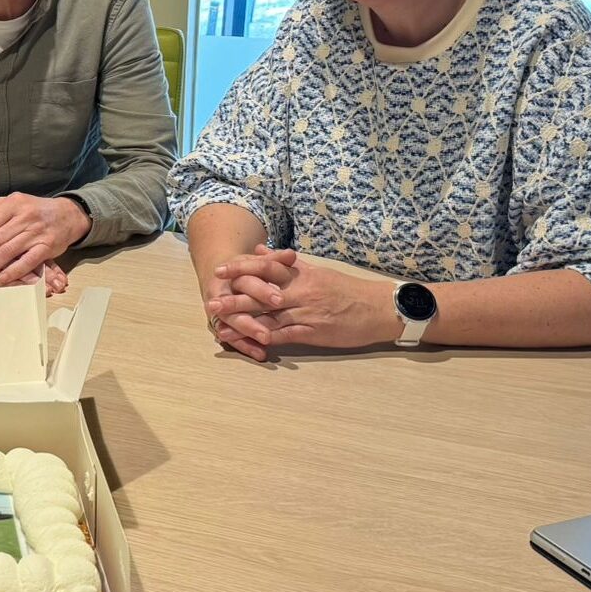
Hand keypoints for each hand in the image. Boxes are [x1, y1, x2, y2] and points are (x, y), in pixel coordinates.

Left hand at [0, 194, 89, 286]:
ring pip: (9, 251)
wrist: (67, 214)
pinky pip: (28, 260)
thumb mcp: (11, 203)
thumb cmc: (34, 210)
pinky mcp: (48, 245)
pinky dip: (15, 270)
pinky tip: (3, 278)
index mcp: (13, 203)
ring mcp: (37, 231)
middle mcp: (24, 216)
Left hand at [205, 247, 393, 361]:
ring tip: (220, 325)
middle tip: (211, 300)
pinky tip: (249, 341)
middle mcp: (301, 292)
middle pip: (261, 294)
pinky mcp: (313, 332)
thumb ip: (287, 263)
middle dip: (234, 297)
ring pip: (269, 316)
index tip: (221, 270)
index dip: (242, 268)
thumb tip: (259, 250)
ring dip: (243, 322)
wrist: (379, 309)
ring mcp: (306, 313)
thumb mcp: (318, 271)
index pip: (266, 268)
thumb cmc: (348, 290)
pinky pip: (286, 335)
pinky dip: (266, 338)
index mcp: (302, 275)